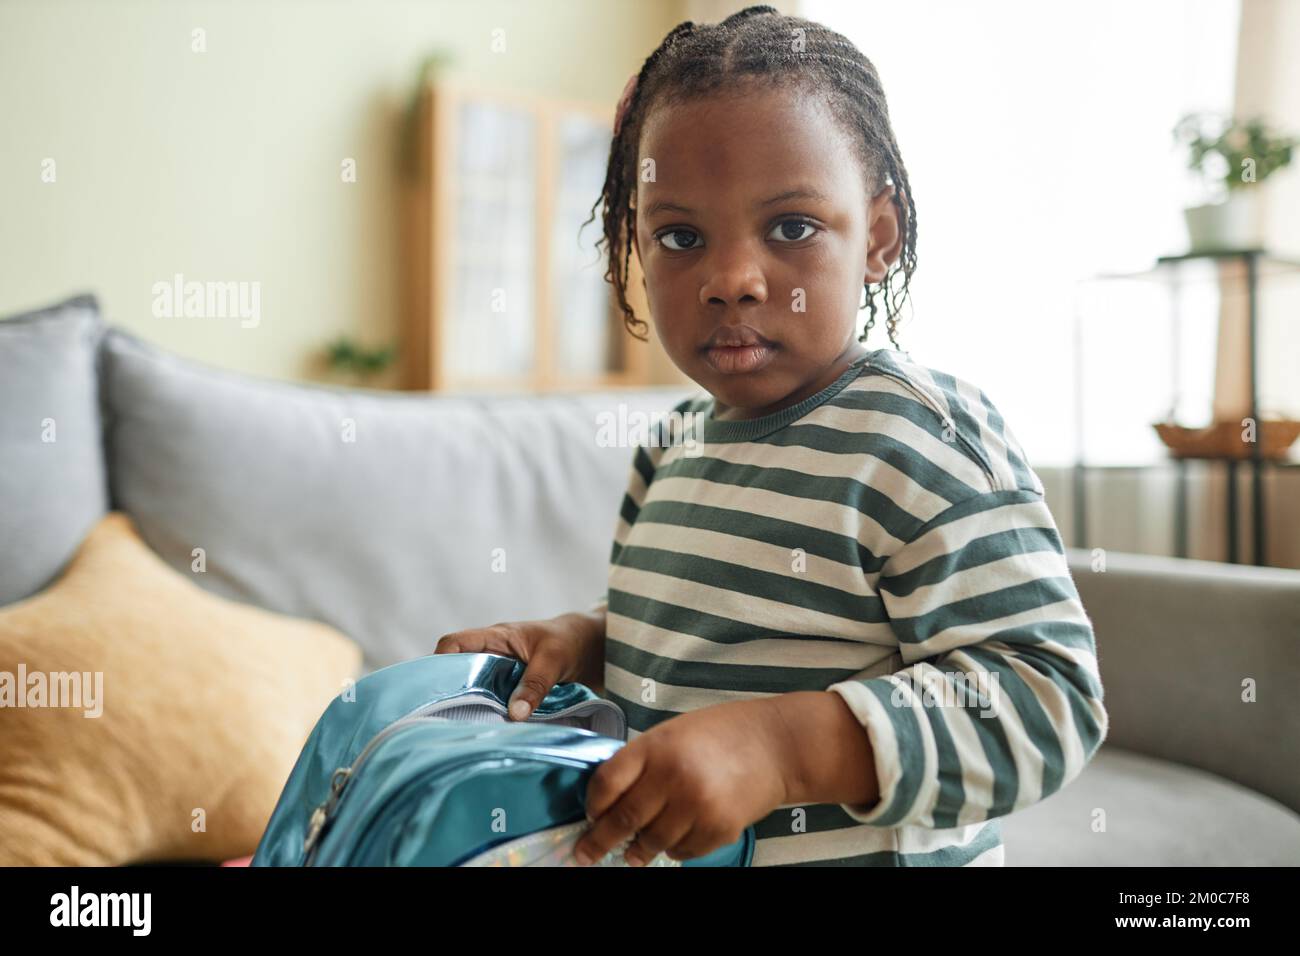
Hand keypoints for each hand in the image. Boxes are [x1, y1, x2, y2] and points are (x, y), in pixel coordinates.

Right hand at [434, 610, 604, 719]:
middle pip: (456, 671)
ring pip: (473, 690)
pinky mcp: (510, 691)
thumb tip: (514, 714)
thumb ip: (535, 685)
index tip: (437, 690)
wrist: (592, 647)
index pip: (454, 643)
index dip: (440, 662)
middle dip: (450, 694)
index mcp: (496, 638)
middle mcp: (491, 655)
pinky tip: (490, 734)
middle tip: (446, 722)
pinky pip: (492, 703)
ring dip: (471, 709)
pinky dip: (490, 716)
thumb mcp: (554, 660)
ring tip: (465, 733)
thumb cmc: (569, 642)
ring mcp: (499, 674)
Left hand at [572, 699, 792, 865]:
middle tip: (584, 855)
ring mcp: (698, 806)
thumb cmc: (720, 734)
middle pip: (623, 820)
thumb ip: (641, 763)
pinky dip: (675, 849)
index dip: (592, 805)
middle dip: (598, 842)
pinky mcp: (720, 829)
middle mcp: (674, 777)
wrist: (776, 744)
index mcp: (656, 747)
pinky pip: (683, 852)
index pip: (607, 784)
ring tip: (636, 850)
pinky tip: (679, 835)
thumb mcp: (672, 733)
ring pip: (652, 842)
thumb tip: (608, 803)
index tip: (589, 817)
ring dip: (640, 849)